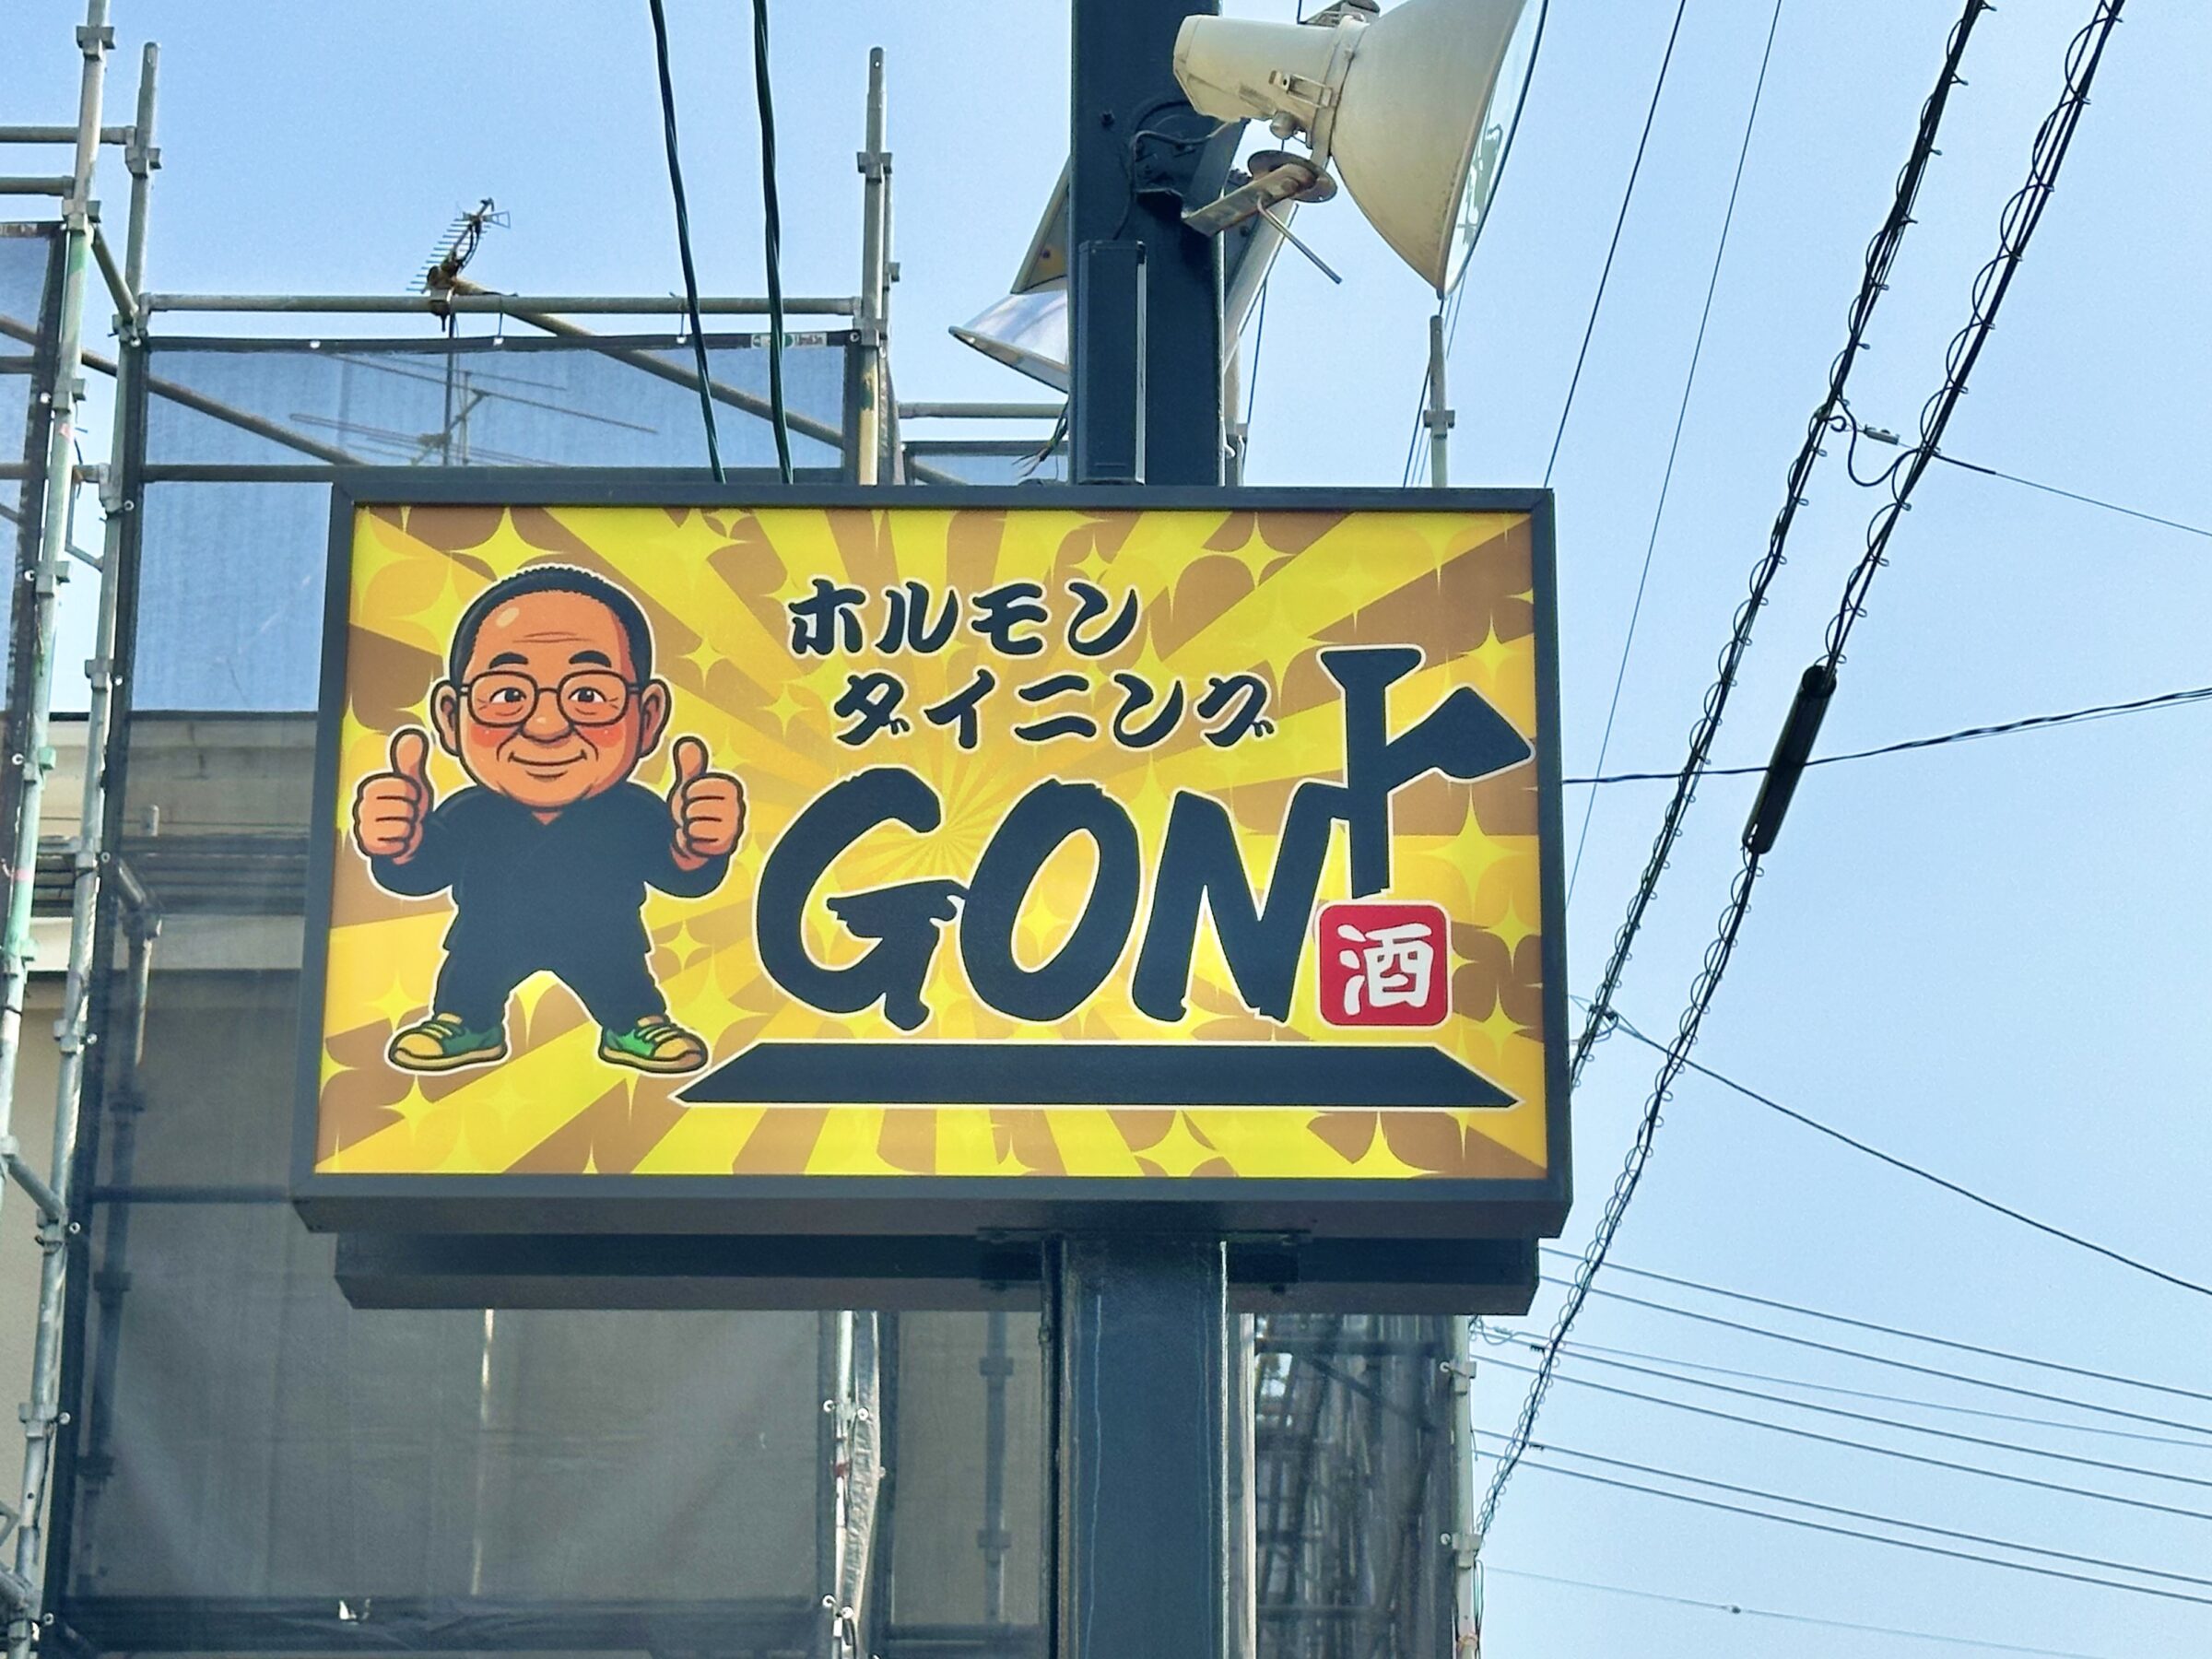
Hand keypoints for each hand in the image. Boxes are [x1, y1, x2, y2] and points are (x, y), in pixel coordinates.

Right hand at [353, 727, 432, 861]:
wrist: (405, 836)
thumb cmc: (407, 806)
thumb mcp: (412, 782)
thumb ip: (411, 761)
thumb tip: (414, 735)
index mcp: (372, 787)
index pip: (405, 787)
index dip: (415, 794)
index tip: (410, 796)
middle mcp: (362, 806)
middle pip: (405, 808)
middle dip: (414, 813)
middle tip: (408, 814)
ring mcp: (363, 827)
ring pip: (403, 828)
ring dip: (411, 829)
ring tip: (404, 826)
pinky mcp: (368, 847)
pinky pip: (399, 845)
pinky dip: (406, 844)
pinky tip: (399, 841)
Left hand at [667, 735, 744, 866]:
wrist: (696, 836)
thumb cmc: (693, 805)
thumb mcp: (689, 784)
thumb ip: (689, 765)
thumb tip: (687, 742)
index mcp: (730, 787)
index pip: (695, 788)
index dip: (688, 793)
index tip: (694, 796)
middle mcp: (737, 806)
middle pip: (693, 807)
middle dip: (687, 812)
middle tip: (695, 814)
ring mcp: (734, 827)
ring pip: (693, 825)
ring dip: (689, 827)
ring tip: (697, 826)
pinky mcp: (727, 845)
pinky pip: (696, 840)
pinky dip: (691, 841)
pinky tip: (700, 839)